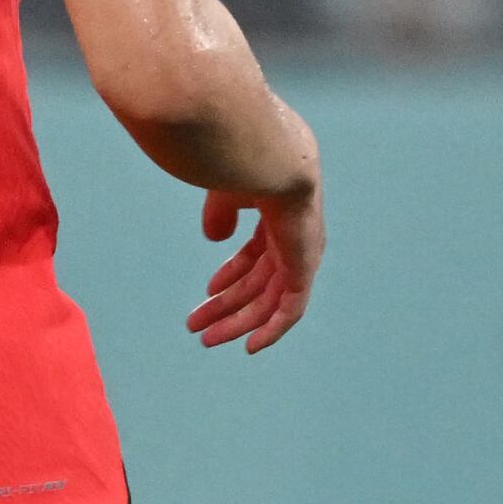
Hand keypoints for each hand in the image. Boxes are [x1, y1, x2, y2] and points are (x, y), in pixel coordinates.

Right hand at [186, 171, 319, 352]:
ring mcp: (301, 254)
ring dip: (238, 322)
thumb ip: (220, 213)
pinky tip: (251, 346)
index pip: (257, 255)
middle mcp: (294, 237)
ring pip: (268, 301)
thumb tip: (215, 237)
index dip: (231, 275)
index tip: (208, 291)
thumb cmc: (246, 163)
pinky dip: (272, 329)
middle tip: (198, 327)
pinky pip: (290, 309)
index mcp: (278, 215)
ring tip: (208, 339)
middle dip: (226, 305)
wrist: (268, 158)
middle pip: (258, 282)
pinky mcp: (304, 268)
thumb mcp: (226, 192)